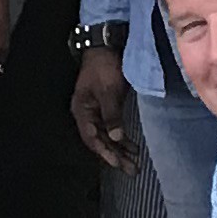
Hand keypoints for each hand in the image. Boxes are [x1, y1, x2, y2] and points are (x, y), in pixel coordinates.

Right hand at [70, 45, 138, 172]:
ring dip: (120, 149)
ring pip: (107, 136)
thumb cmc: (104, 68)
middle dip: (115, 156)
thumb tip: (115, 138)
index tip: (118, 164)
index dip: (104, 152)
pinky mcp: (106, 107)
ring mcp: (96, 111)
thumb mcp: (108, 91)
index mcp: (82, 110)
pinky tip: (132, 147)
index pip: (92, 138)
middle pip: (100, 140)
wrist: (106, 47)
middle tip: (131, 170)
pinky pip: (113, 128)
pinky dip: (122, 138)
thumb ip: (111, 115)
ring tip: (134, 163)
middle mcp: (87, 114)